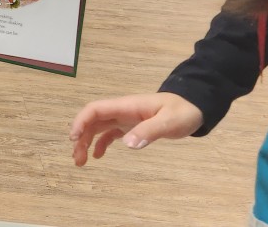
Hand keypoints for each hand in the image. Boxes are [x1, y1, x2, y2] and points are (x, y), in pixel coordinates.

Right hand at [69, 92, 203, 166]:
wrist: (193, 106)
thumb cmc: (182, 111)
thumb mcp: (169, 122)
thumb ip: (150, 131)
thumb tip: (128, 144)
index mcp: (126, 106)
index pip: (96, 109)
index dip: (81, 121)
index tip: (74, 138)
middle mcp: (121, 111)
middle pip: (92, 120)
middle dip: (80, 137)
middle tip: (77, 159)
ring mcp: (124, 118)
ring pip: (98, 127)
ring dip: (86, 142)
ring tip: (81, 161)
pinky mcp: (130, 126)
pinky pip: (109, 133)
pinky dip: (100, 144)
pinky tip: (98, 156)